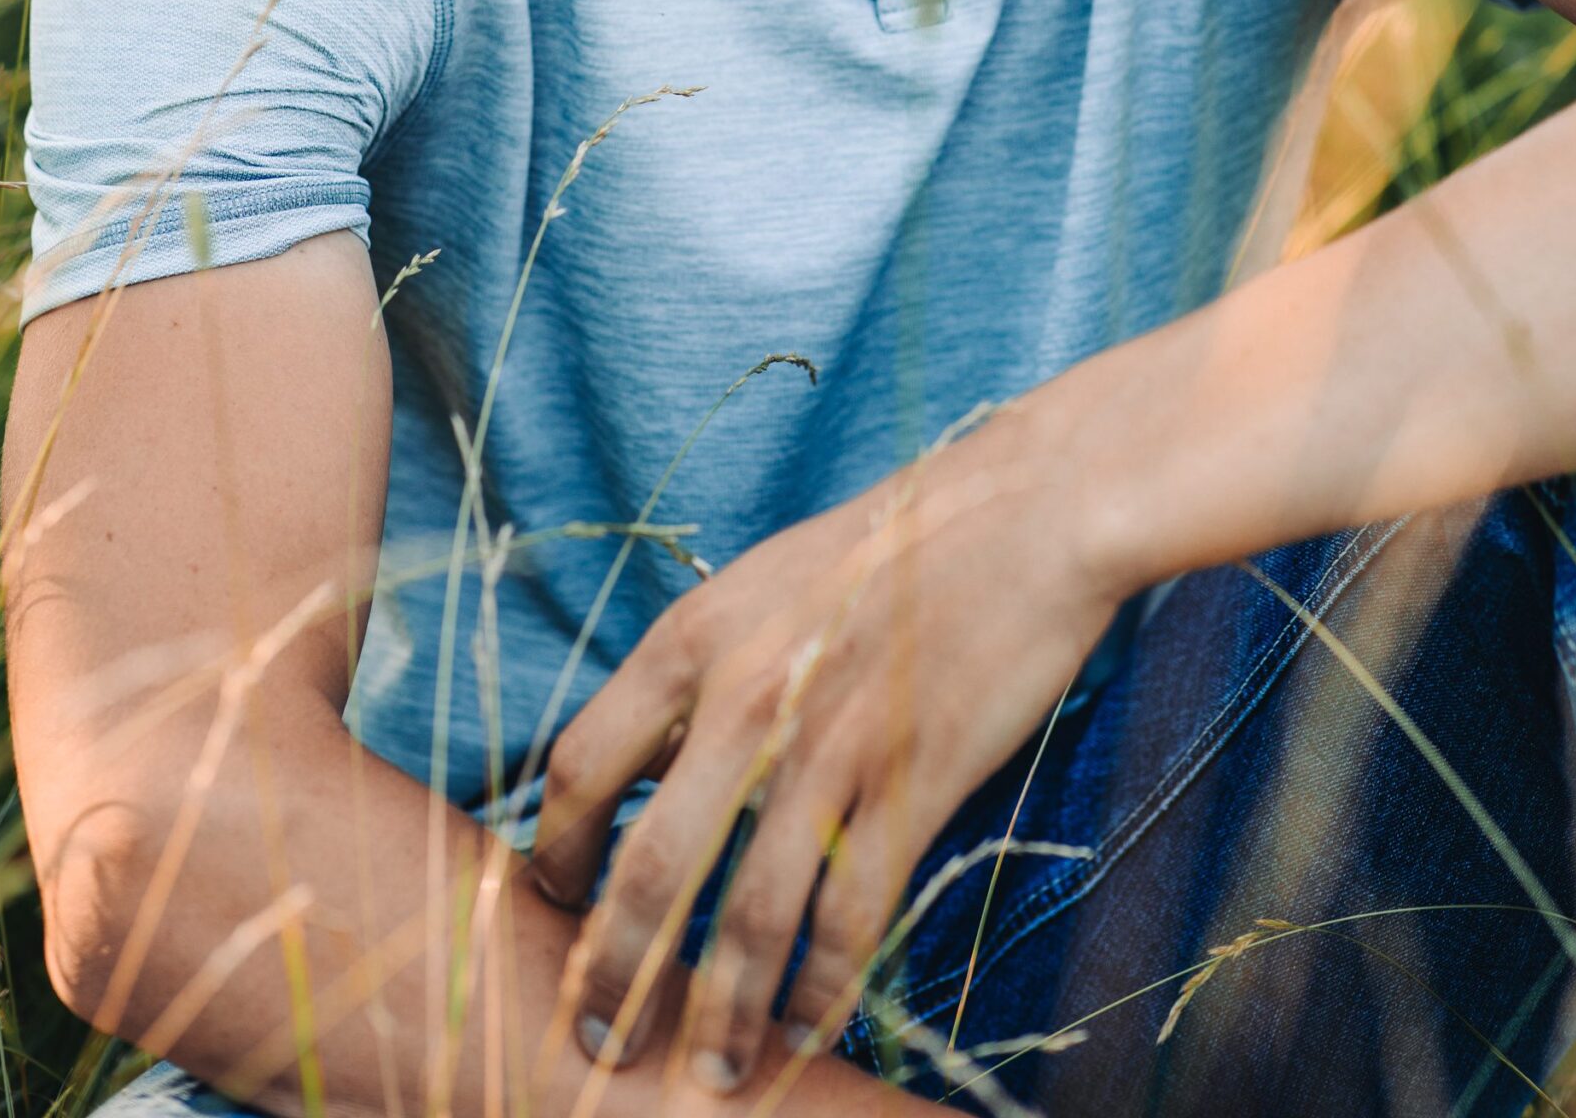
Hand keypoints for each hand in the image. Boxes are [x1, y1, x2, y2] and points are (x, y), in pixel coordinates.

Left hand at [530, 379, 1126, 1096]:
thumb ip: (700, 674)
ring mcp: (831, 746)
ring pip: (750, 917)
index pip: (581, 767)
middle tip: (601, 1040)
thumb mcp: (759, 586)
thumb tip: (644, 767)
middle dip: (614, 973)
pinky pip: (851, 915)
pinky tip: (809, 1026)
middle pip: (649, 869)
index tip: (551, 909)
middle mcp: (745, 698)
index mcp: (693, 638)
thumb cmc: (887, 547)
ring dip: (721, 1013)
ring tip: (709, 1074)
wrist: (1023, 514)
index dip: (553, 855)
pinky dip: (824, 988)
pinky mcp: (912, 783)